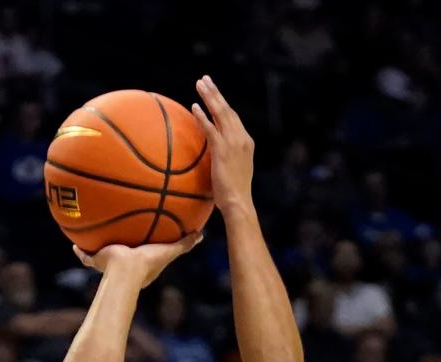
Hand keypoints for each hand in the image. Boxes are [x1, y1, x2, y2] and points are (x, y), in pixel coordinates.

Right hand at [73, 233, 202, 287]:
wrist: (125, 270)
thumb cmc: (147, 263)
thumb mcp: (169, 251)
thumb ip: (185, 244)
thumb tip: (201, 234)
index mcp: (139, 265)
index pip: (142, 255)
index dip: (143, 247)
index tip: (144, 239)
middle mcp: (122, 265)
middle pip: (120, 253)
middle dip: (119, 245)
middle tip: (118, 234)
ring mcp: (108, 263)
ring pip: (101, 254)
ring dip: (97, 246)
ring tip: (93, 234)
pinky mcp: (96, 260)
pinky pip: (84, 255)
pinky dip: (79, 250)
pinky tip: (73, 241)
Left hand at [192, 74, 254, 216]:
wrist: (239, 203)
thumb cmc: (233, 195)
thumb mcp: (231, 172)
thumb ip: (225, 160)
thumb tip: (214, 160)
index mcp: (246, 143)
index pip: (233, 119)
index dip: (223, 106)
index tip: (213, 96)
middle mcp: (242, 138)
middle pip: (227, 110)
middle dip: (215, 93)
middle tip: (205, 79)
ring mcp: (233, 143)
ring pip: (220, 113)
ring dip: (209, 97)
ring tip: (199, 83)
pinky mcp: (222, 150)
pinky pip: (210, 128)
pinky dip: (202, 116)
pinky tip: (194, 106)